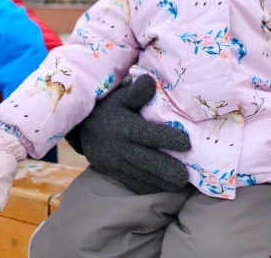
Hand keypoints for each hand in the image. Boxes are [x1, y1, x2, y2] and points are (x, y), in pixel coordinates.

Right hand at [79, 74, 191, 193]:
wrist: (83, 126)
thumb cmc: (110, 108)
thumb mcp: (120, 96)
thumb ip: (137, 92)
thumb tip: (149, 81)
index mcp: (125, 126)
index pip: (148, 134)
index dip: (168, 139)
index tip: (187, 143)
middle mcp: (120, 147)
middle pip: (146, 161)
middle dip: (167, 169)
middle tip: (185, 176)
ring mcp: (115, 162)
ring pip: (140, 175)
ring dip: (161, 182)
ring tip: (180, 185)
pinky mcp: (113, 172)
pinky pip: (131, 183)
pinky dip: (147, 188)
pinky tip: (162, 189)